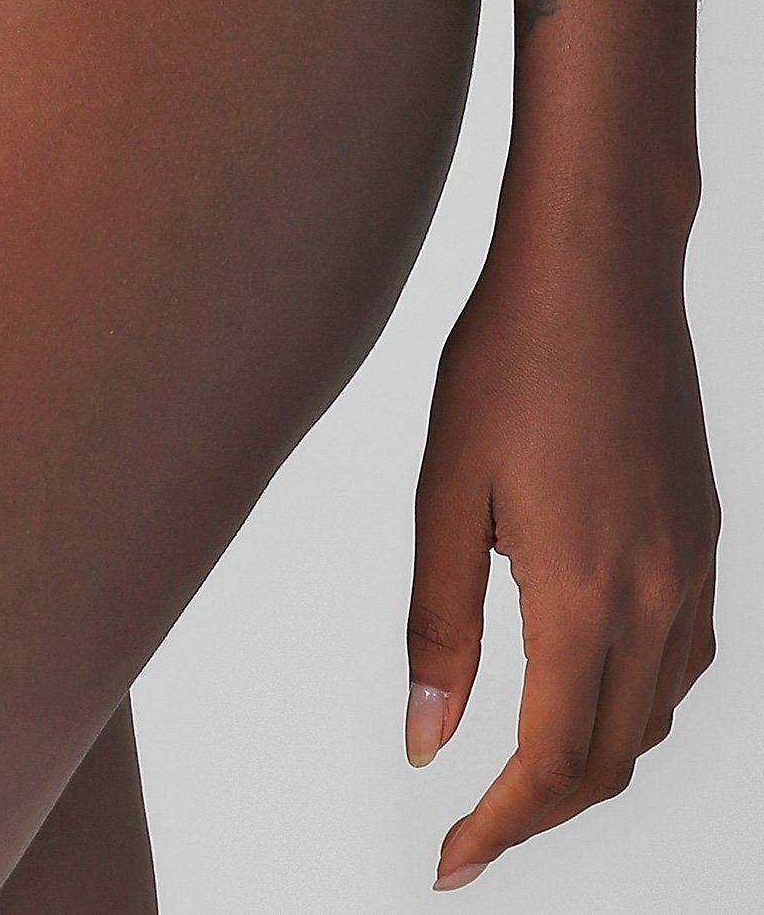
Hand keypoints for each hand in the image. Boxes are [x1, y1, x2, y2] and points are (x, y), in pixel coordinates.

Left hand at [406, 184, 718, 890]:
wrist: (598, 271)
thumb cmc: (506, 361)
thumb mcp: (445, 492)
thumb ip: (439, 626)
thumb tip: (426, 741)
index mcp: (582, 593)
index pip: (549, 762)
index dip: (499, 828)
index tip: (448, 862)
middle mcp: (655, 596)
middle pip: (608, 757)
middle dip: (540, 813)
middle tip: (471, 832)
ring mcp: (690, 566)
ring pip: (652, 715)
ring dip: (588, 760)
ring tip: (516, 772)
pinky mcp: (701, 535)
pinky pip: (681, 658)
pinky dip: (632, 701)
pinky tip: (584, 681)